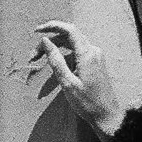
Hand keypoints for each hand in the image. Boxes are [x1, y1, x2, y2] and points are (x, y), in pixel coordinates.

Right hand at [28, 19, 124, 136]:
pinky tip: (56, 67)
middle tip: (34, 54)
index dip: (52, 26)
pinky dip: (65, 55)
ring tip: (40, 59)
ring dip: (56, 48)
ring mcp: (96, 56)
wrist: (107, 115)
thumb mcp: (67, 83)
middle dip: (50, 41)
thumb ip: (56, 60)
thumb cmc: (87, 102)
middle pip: (69, 36)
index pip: (69, 29)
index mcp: (87, 54)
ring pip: (73, 44)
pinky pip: (78, 53)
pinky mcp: (96, 63)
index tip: (36, 31)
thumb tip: (45, 41)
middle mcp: (93, 51)